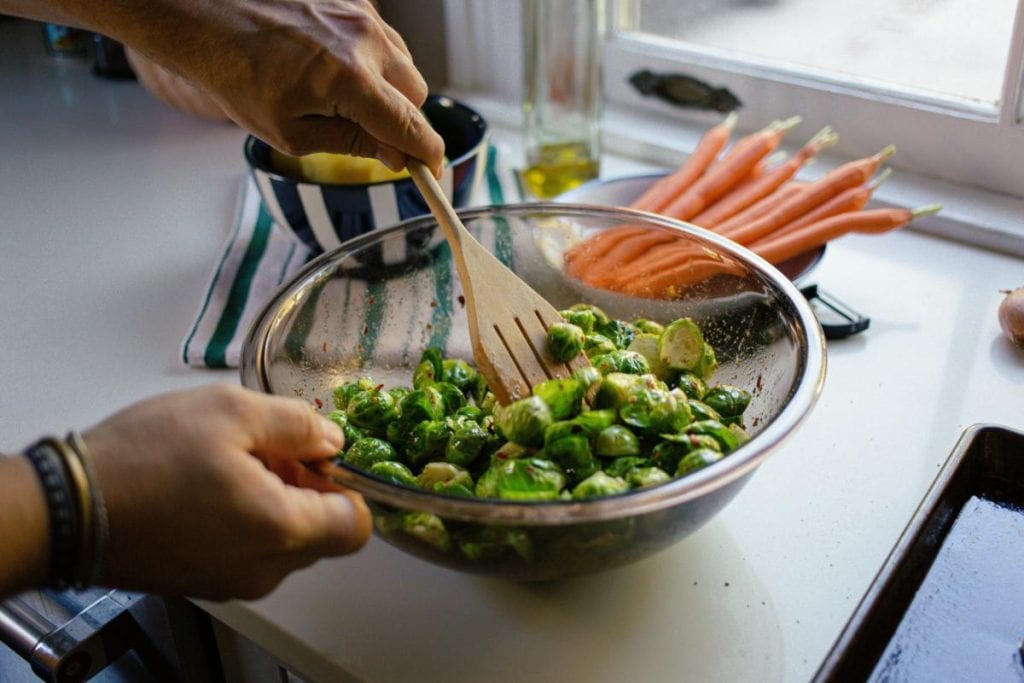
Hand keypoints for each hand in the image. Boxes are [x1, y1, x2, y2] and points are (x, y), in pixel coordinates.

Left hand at [17, 0, 445, 173]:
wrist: (207, 19)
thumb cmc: (239, 78)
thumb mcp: (293, 133)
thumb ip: (352, 144)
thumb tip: (394, 156)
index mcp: (350, 81)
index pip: (411, 126)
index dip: (428, 155)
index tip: (431, 171)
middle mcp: (365, 42)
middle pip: (416, 94)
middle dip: (400, 118)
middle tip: (370, 133)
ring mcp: (361, 15)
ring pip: (403, 64)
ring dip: (387, 87)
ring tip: (341, 94)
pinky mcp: (354, 0)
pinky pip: (382, 38)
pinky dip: (370, 58)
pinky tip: (331, 63)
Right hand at [83, 384, 371, 599]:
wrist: (65, 510)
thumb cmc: (148, 457)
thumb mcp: (231, 412)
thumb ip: (298, 425)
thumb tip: (332, 441)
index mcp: (283, 530)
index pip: (357, 525)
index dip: (348, 485)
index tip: (317, 456)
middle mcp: (266, 569)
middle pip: (321, 533)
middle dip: (308, 488)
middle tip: (267, 448)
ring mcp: (233, 581)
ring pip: (283, 541)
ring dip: (274, 501)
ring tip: (229, 462)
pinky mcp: (204, 583)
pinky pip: (248, 552)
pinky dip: (244, 520)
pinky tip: (207, 486)